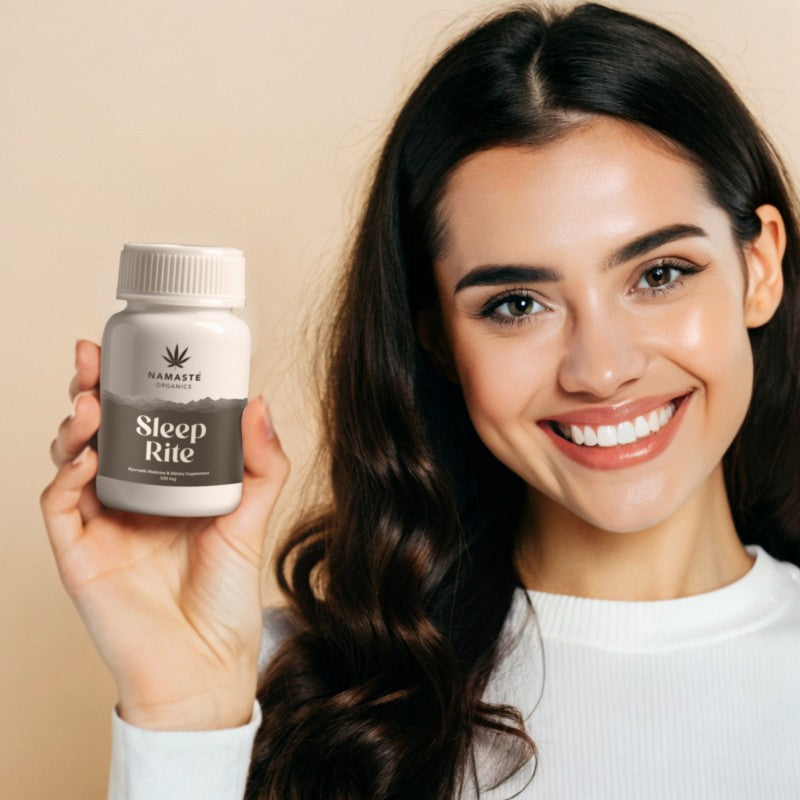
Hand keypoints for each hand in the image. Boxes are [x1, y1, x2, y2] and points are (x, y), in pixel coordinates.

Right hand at [41, 340, 289, 729]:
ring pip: (69, 460)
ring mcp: (100, 523)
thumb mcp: (251, 518)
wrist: (204, 662)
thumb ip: (262, 464)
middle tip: (92, 360)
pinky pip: (58, 505)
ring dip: (73, 427)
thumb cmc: (226, 594)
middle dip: (89, 391)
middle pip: (97, 432)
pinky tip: (87, 457)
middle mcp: (128, 497)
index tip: (134, 352)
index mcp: (166, 483)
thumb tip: (260, 403)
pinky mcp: (78, 553)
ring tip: (90, 405)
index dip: (130, 387)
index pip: (141, 423)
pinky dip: (66, 476)